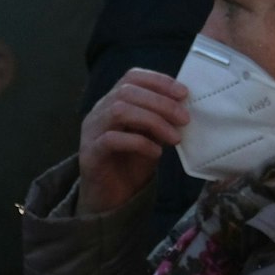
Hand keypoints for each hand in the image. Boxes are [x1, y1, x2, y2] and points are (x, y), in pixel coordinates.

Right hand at [78, 69, 188, 215]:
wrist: (111, 198)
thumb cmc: (131, 162)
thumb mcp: (151, 136)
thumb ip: (161, 118)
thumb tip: (184, 105)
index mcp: (113, 101)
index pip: (132, 77)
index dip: (158, 81)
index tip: (184, 93)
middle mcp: (99, 111)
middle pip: (127, 92)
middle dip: (161, 102)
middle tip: (184, 119)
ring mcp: (91, 131)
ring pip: (119, 111)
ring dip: (153, 121)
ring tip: (174, 137)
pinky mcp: (89, 154)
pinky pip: (112, 139)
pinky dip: (139, 142)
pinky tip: (156, 152)